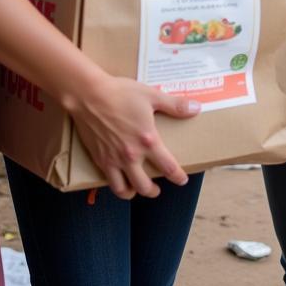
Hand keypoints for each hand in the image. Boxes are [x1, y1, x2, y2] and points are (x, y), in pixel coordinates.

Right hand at [70, 74, 200, 198]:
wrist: (89, 95)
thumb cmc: (121, 93)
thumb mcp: (151, 96)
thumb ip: (175, 105)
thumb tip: (196, 108)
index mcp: (148, 141)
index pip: (168, 167)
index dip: (178, 176)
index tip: (182, 179)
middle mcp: (131, 156)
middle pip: (146, 186)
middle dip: (154, 191)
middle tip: (157, 188)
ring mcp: (114, 160)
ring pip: (125, 190)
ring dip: (134, 192)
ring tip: (137, 189)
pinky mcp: (99, 159)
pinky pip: (109, 182)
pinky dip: (117, 186)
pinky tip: (119, 179)